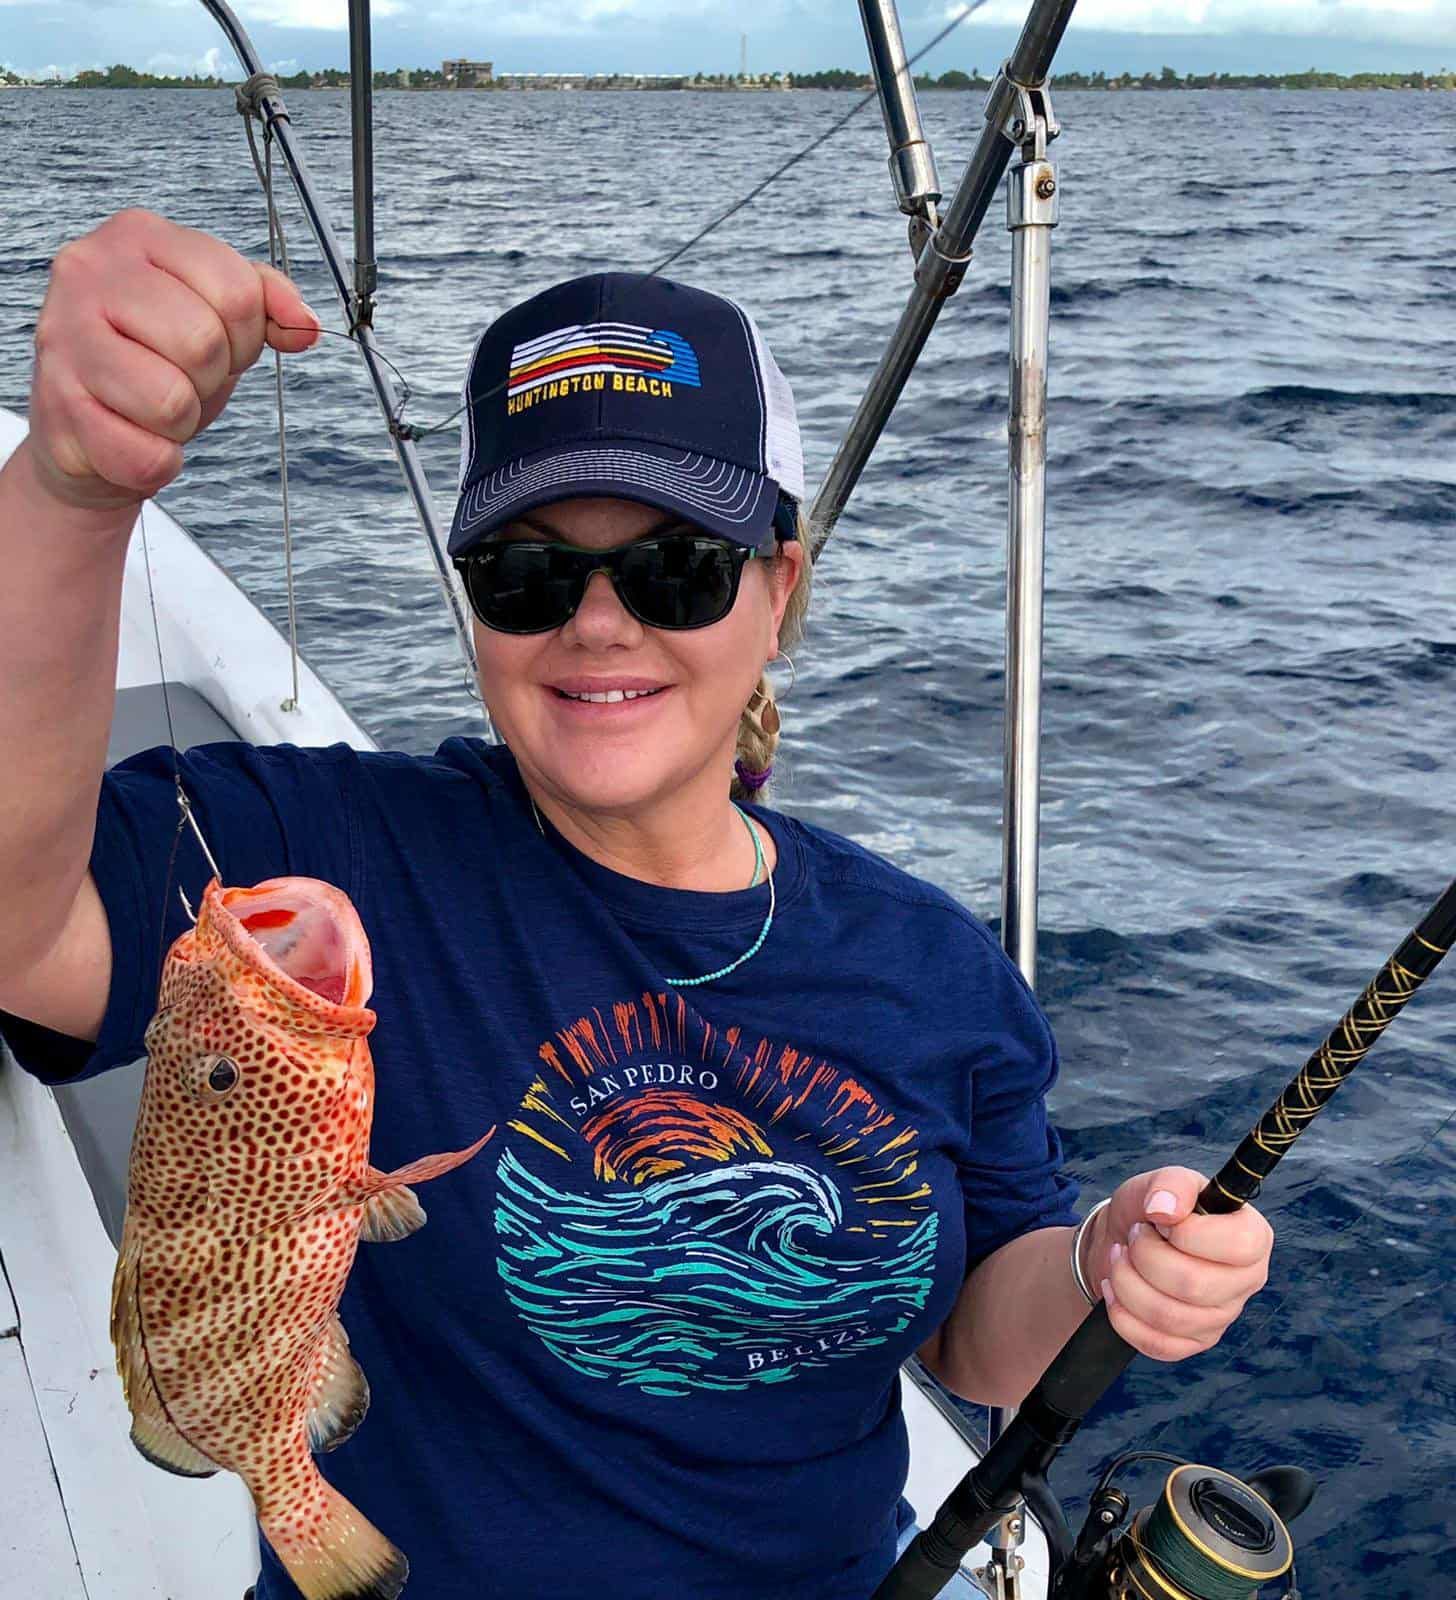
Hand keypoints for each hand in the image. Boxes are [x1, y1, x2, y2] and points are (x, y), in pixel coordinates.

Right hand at [26, 208, 320, 514]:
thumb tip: (305, 324)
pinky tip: (130, 436)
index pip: (236, 291)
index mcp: (139, 236)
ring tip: (152, 406)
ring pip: (171, 401)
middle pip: (203, 343)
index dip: (246, 336)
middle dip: (210, 378)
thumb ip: (263, 302)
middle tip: (182, 377)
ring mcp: (64, 336)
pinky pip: (146, 455)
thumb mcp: (215, 315)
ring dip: (180, 422)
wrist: (89, 425)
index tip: (221, 344)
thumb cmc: (155, 360)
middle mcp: (89, 271)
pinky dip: (155, 460)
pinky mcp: (57, 405)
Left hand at [1088, 1166, 1271, 1361]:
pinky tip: (1115, 1288)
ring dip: (1127, 1281)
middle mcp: (1245, 1281)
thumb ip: (1170, 1185)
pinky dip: (1122, 1313)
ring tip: (1121, 1257)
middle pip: (1194, 1285)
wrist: (1123, 1240)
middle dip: (1145, 1255)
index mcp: (1252, 1238)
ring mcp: (1221, 1318)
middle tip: (1134, 1236)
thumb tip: (1164, 1209)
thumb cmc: (1151, 1210)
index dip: (1188, 1233)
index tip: (1160, 1219)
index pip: (1239, 1246)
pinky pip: (1155, 1342)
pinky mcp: (1194, 1343)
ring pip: (1169, 1316)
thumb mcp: (1160, 1182)